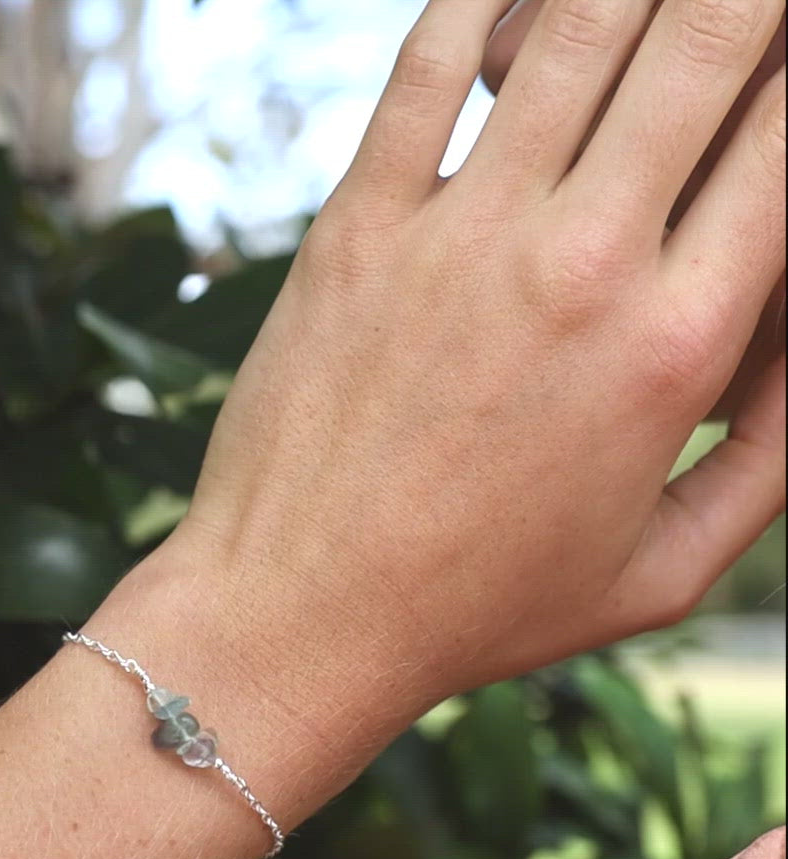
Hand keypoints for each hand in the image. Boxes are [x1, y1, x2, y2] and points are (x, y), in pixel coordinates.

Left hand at [158, 0, 785, 797]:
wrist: (298, 618)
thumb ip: (772, 460)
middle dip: (741, 7)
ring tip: (655, 4)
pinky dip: (486, 0)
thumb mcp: (661, 576)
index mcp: (673, 350)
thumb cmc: (480, 608)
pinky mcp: (357, 227)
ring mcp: (458, 237)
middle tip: (734, 17)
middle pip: (708, 42)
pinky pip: (428, 61)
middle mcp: (578, 269)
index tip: (778, 91)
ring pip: (580, 23)